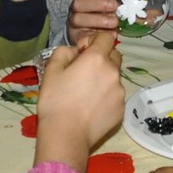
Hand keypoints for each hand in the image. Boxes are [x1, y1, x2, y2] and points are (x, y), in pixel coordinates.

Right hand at [33, 32, 124, 167]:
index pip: (106, 37)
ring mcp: (120, 92)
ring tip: (86, 94)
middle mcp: (113, 72)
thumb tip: (75, 52)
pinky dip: (106, 97)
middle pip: (114, 56)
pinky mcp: (121, 110)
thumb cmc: (55, 102)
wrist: (66, 136)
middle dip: (102, 58)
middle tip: (85, 72)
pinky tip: (91, 108)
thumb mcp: (51, 70)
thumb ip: (64, 52)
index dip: (94, 41)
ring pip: (115, 77)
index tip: (82, 52)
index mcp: (96, 58)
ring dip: (104, 79)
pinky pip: (115, 96)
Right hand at [68, 0, 119, 42]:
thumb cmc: (109, 18)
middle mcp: (78, 8)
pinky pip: (82, 36)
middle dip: (98, 3)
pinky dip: (96, 35)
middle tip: (115, 6)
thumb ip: (119, 3)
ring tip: (114, 23)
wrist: (98, 39)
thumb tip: (136, 3)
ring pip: (78, 18)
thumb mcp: (113, 8)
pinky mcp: (76, 38)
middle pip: (79, 2)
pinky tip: (110, 35)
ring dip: (98, 20)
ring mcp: (75, 23)